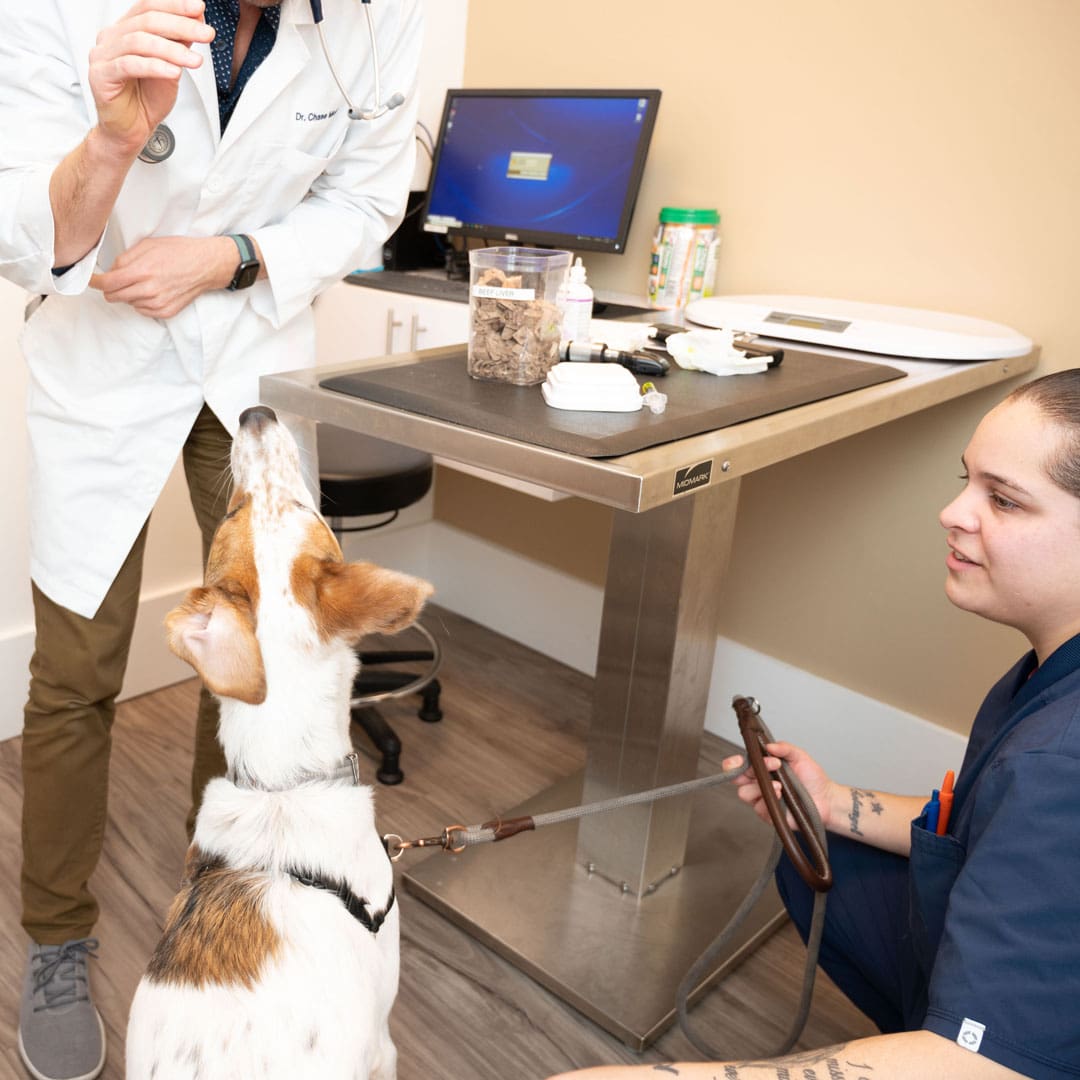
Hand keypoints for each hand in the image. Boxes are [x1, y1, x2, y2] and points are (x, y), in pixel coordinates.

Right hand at [88, 0, 214, 154]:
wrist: (132, 130)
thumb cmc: (147, 99)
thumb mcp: (171, 67)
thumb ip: (180, 43)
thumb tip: (197, 18)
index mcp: (125, 30)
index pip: (148, 7)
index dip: (174, 5)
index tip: (199, 7)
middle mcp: (111, 38)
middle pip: (146, 21)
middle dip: (181, 25)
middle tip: (206, 33)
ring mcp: (102, 55)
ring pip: (139, 42)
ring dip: (172, 50)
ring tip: (196, 61)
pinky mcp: (101, 75)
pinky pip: (129, 65)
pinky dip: (155, 67)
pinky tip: (174, 72)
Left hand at [90, 235, 237, 318]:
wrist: (206, 265)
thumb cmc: (179, 251)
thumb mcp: (148, 245)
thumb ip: (125, 259)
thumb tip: (111, 271)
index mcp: (142, 271)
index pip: (107, 283)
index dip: (95, 283)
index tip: (91, 281)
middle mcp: (149, 290)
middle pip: (114, 296)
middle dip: (111, 288)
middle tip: (118, 279)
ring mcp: (158, 303)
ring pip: (128, 303)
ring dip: (129, 294)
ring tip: (144, 281)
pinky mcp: (166, 312)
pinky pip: (142, 310)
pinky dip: (142, 302)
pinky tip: (153, 290)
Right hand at [723, 741, 836, 832]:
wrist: (826, 799)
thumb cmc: (813, 778)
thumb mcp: (799, 756)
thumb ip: (784, 748)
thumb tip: (769, 746)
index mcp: (762, 768)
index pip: (739, 765)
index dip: (733, 764)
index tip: (738, 760)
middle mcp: (759, 784)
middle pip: (736, 779)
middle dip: (746, 772)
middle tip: (766, 766)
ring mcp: (763, 799)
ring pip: (745, 793)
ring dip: (759, 786)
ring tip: (778, 784)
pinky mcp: (769, 814)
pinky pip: (758, 808)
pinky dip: (768, 800)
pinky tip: (780, 794)